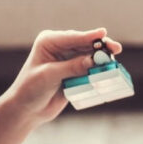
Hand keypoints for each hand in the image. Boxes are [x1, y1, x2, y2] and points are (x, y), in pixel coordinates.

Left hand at [2, 28, 122, 125]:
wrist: (27, 110)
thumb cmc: (30, 89)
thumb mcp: (49, 76)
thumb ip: (72, 67)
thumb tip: (93, 61)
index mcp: (49, 41)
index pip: (72, 37)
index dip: (89, 36)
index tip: (103, 32)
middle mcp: (61, 47)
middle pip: (86, 44)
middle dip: (100, 47)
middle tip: (115, 49)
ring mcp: (69, 60)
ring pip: (91, 56)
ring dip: (102, 59)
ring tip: (114, 62)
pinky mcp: (76, 73)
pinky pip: (91, 69)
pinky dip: (99, 70)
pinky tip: (109, 71)